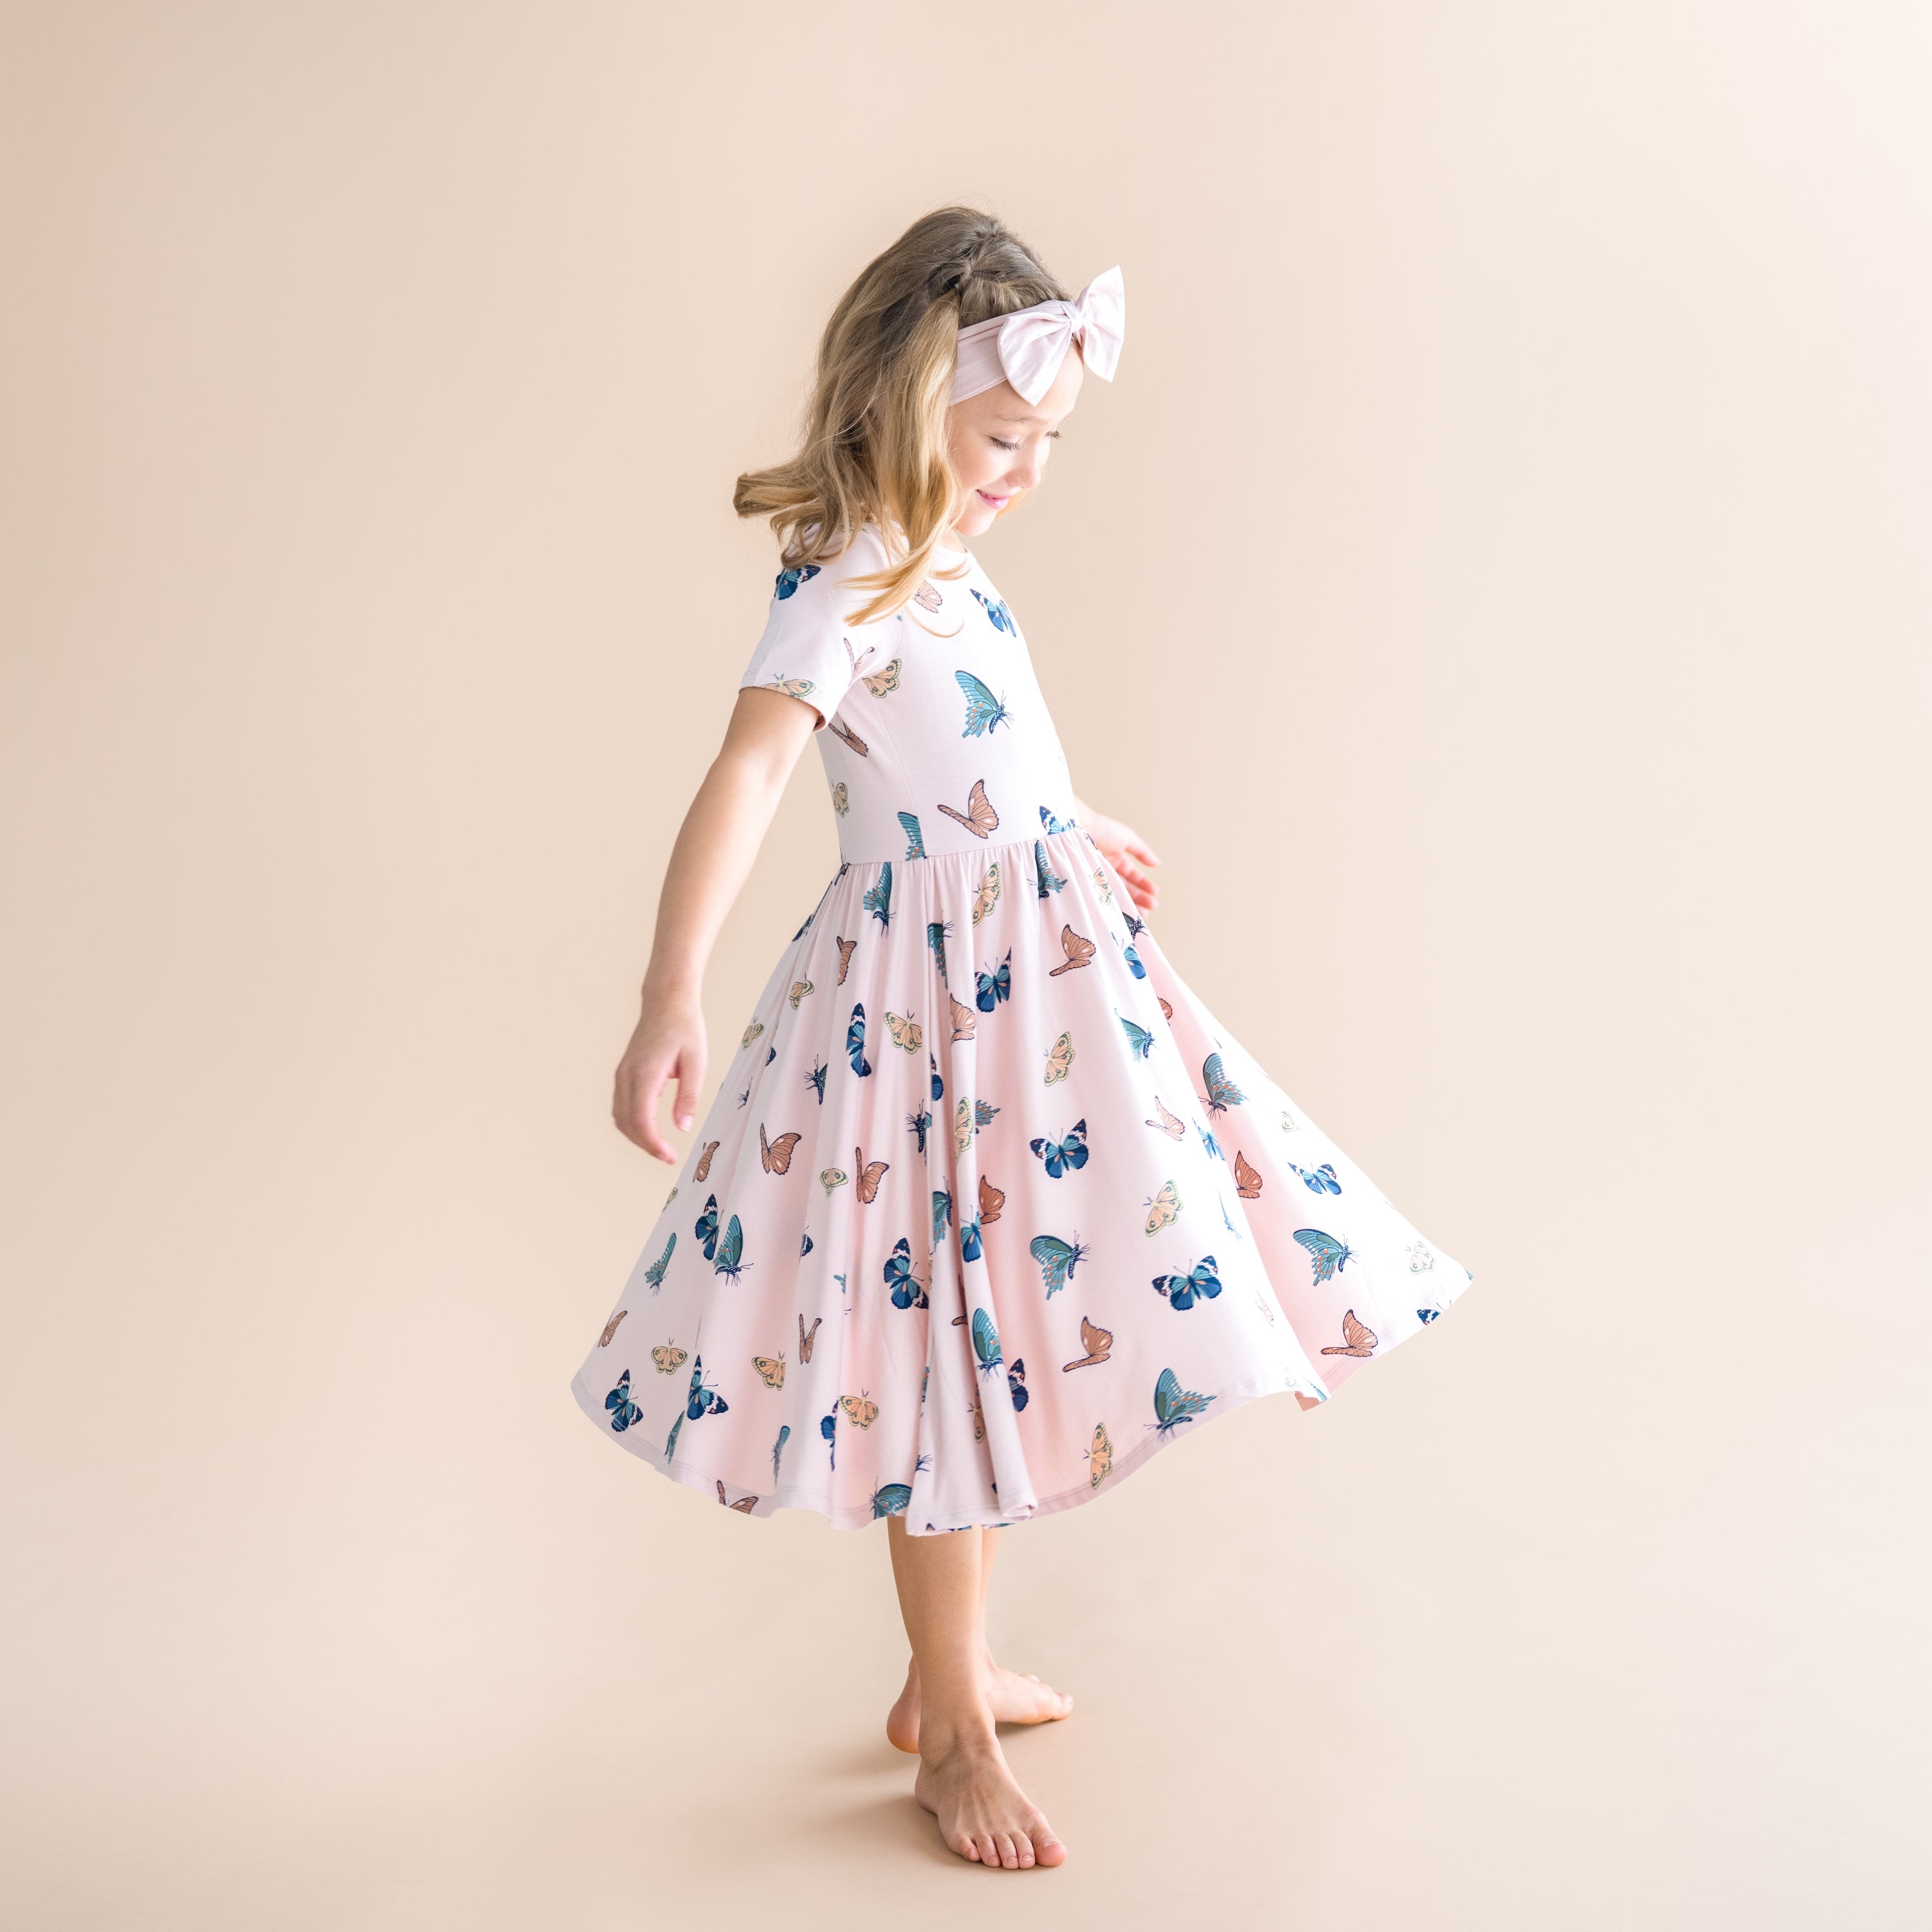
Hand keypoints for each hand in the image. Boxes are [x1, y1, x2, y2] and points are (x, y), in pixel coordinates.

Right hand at [612, 990, 706, 1161]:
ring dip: (637, 1136)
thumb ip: (689, 1096)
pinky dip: (631, 1123)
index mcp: (645, 1073)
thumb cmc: (685, 1029)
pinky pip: (620, 1106)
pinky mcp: (623, 1074)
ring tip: (661, 1147)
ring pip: (619, 1117)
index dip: (653, 1144)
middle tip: (669, 1157)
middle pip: (627, 1123)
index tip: (670, 1157)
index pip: (641, 1120)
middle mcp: (627, 1076)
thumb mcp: (697, 1062)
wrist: (666, 1003)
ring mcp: (621, 1074)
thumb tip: (683, 1127)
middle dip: (646, 1145)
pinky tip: (650, 1130)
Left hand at [1080, 808, 1160, 910]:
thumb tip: (1157, 863)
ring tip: (1143, 914)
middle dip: (1140, 898)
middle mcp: (1106, 871)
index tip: (1155, 894)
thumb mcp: (1127, 838)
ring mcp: (1095, 879)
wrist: (1074, 829)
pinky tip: (1123, 913)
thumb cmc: (1101, 830)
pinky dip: (1112, 906)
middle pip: (1125, 888)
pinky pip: (1101, 898)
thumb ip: (1142, 852)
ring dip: (1130, 905)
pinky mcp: (1086, 885)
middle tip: (1151, 907)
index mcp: (1116, 859)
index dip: (1144, 885)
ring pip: (1114, 895)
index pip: (1132, 876)